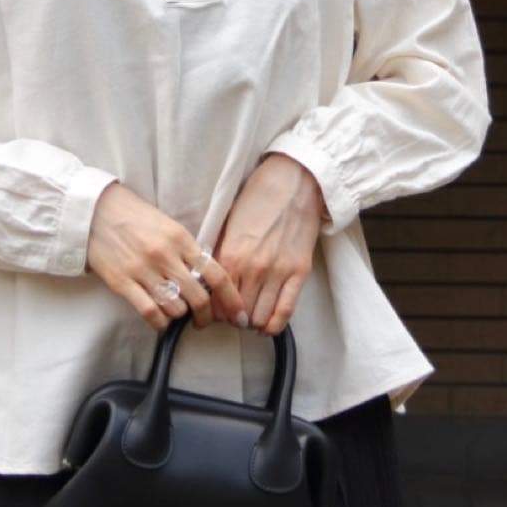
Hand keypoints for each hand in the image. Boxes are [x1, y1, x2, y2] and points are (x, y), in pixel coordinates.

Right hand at [86, 182, 249, 333]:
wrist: (96, 212)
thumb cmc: (135, 217)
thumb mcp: (169, 225)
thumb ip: (188, 249)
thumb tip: (208, 277)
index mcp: (180, 238)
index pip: (216, 273)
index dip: (231, 298)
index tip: (237, 313)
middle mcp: (165, 255)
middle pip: (199, 297)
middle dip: (207, 316)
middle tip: (205, 321)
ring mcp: (143, 270)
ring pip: (176, 308)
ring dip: (180, 316)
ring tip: (177, 312)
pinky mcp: (122, 283)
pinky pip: (150, 312)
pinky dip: (160, 323)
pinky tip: (160, 321)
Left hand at [210, 153, 324, 335]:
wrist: (292, 181)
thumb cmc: (257, 198)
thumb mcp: (228, 224)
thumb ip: (218, 253)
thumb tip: (207, 279)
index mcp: (230, 256)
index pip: (215, 300)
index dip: (212, 311)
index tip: (212, 311)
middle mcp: (253, 269)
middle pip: (237, 313)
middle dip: (231, 318)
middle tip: (230, 315)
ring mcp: (278, 272)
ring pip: (260, 317)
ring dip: (251, 322)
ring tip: (248, 318)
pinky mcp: (300, 272)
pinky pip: (286, 311)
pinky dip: (274, 324)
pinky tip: (267, 325)